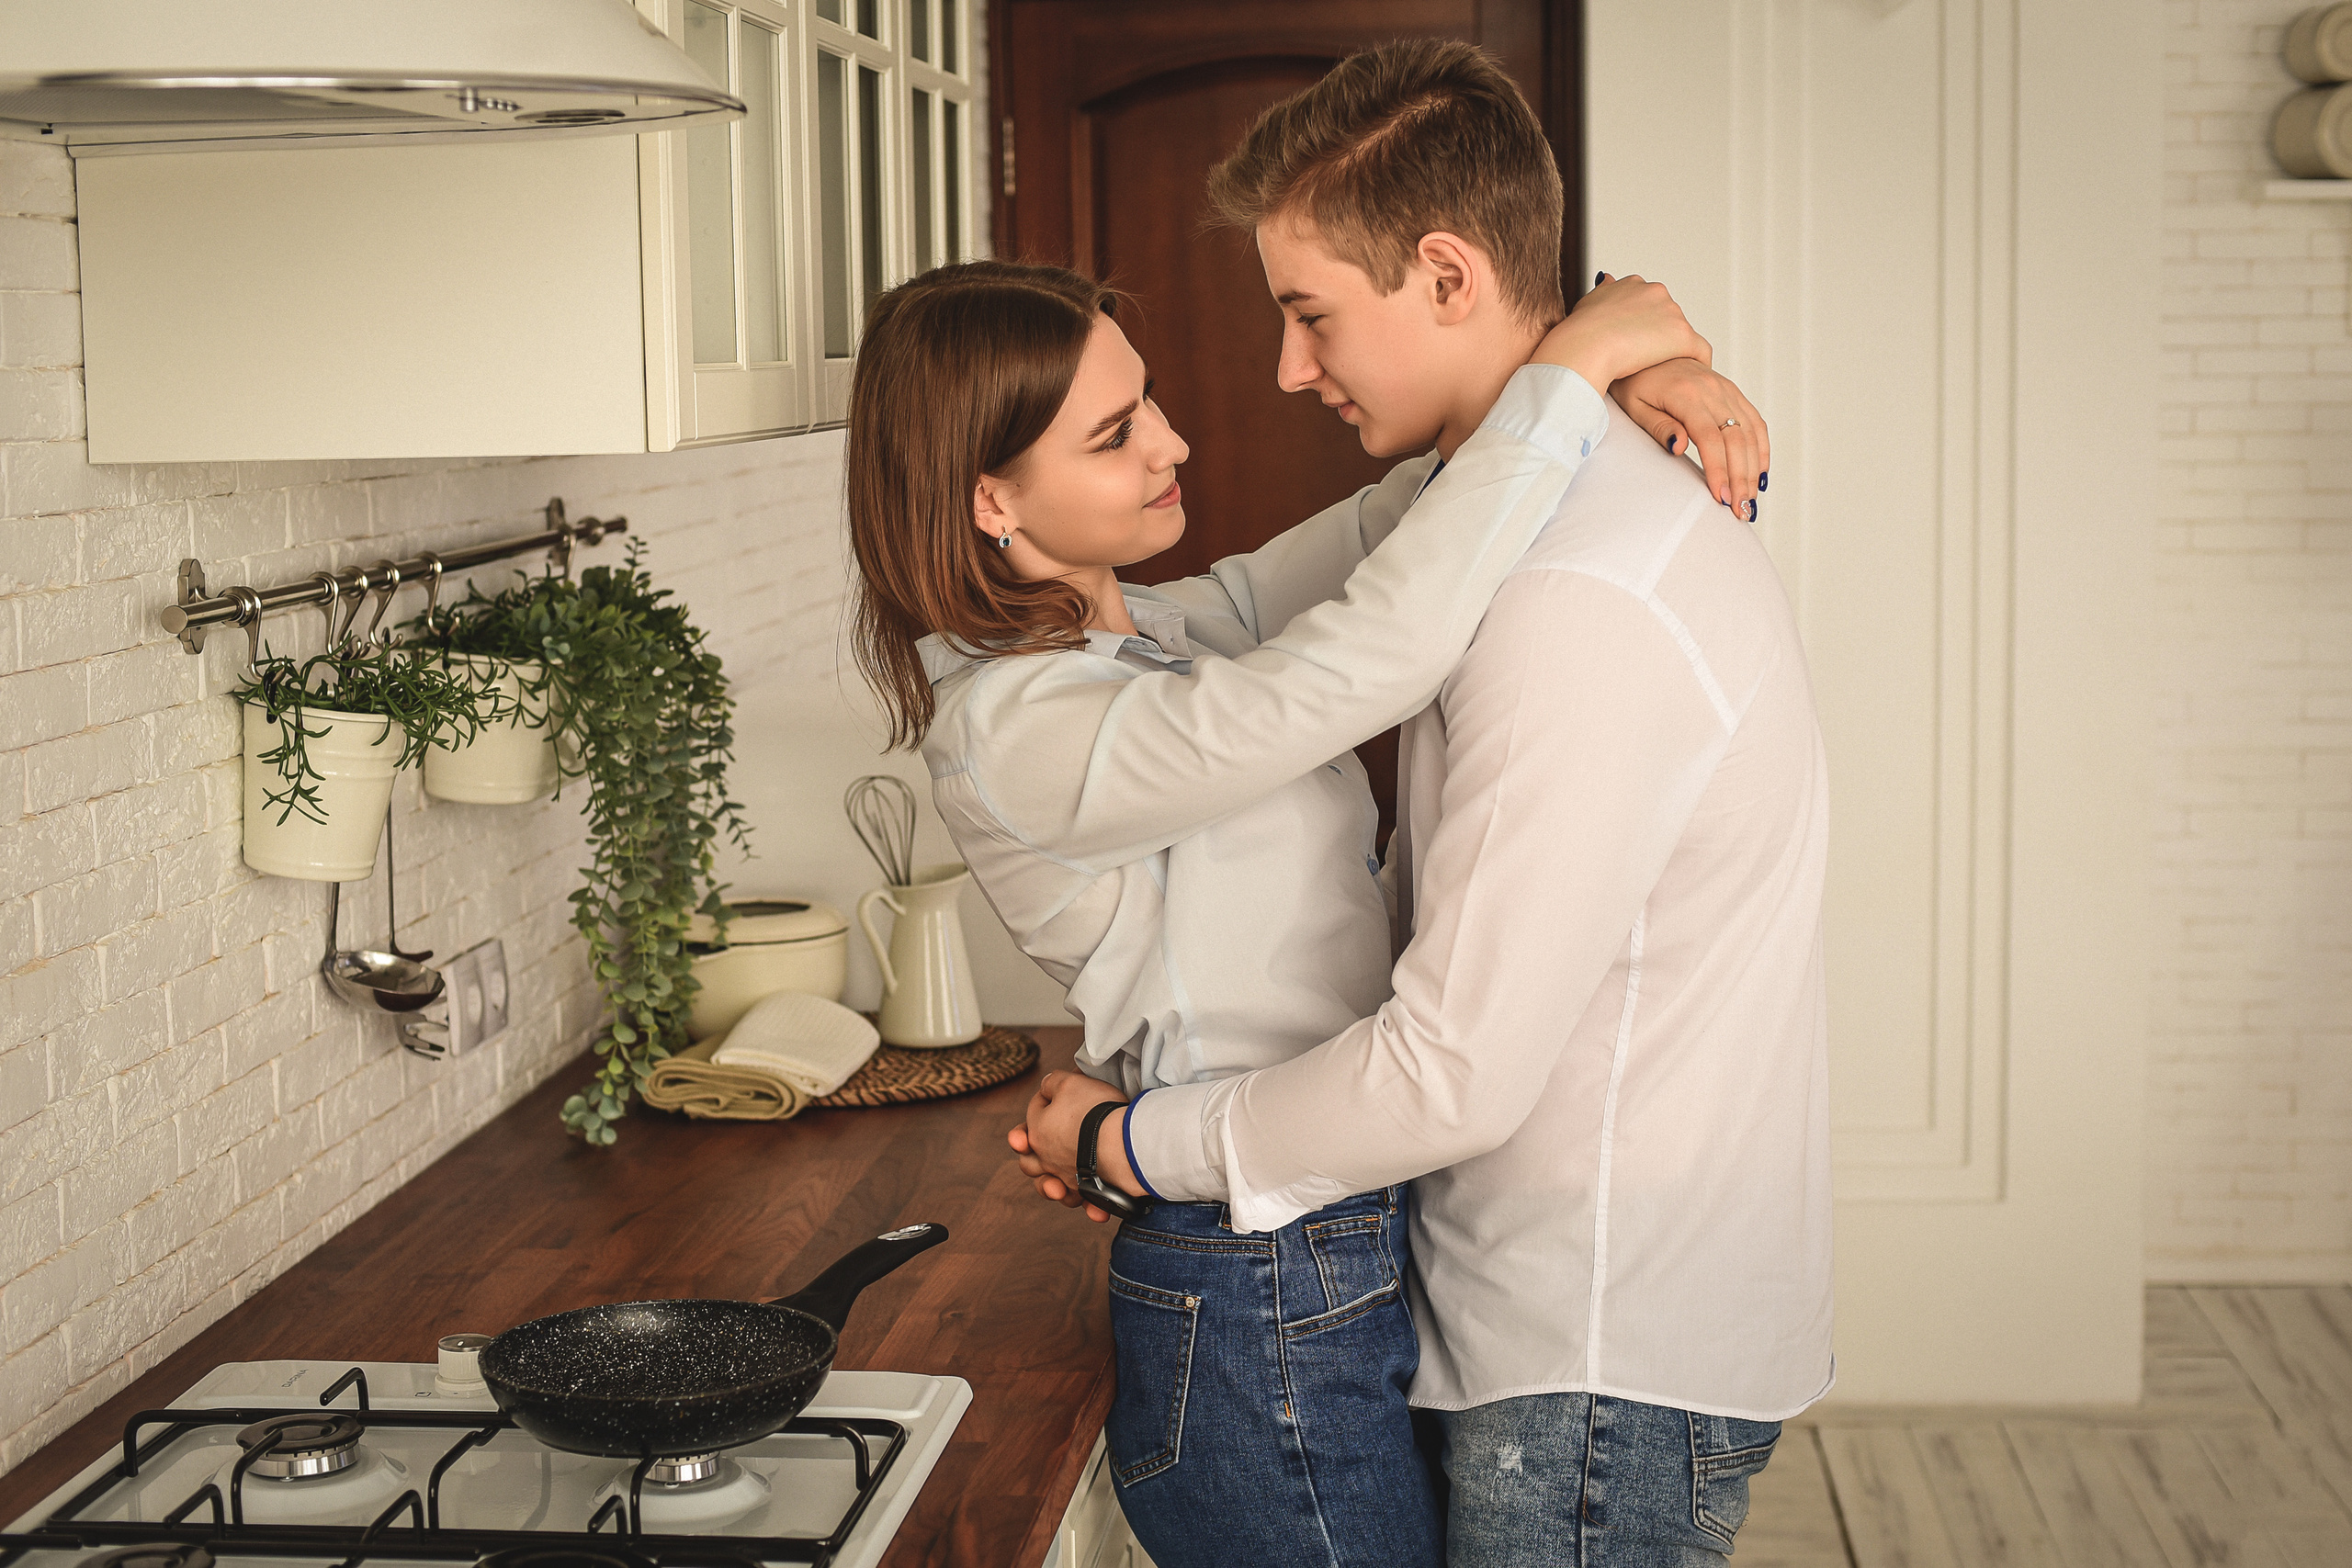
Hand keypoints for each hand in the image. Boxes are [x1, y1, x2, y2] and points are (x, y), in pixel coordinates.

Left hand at [1006, 1071, 1132, 1222]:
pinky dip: (1089, 1204)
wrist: (1122, 1141)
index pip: (1034, 1111)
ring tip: (1062, 1179)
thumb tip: (1047, 1085)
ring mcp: (1066, 1177)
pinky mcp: (1088, 1192)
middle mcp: (1047, 1158)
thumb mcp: (1070, 1082)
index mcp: (1038, 1131)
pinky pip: (1084, 1201)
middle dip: (1032, 1150)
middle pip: (1030, 1157)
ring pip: (1050, 1185)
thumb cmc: (1096, 1111)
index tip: (1063, 1090)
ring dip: (1052, 1185)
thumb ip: (1053, 1082)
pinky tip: (1096, 1205)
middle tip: (1046, 1140)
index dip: (1046, 1097)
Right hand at [1532, 272, 1709, 397]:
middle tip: (1645, 361)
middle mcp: (1655, 291)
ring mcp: (1671, 312)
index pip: (1648, 302)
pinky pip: (1700, 350)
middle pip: (1667, 316)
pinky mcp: (1682, 335)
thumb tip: (1606, 278)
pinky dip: (1698, 362)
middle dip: (1659, 336)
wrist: (1586, 346)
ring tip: (1662, 371)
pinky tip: (1689, 374)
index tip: (1633, 342)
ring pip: (1682, 333)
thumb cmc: (1580, 332)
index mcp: (1634, 285)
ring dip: (1674, 350)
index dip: (1641, 325)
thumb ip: (1602, 292)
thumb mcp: (1588, 302)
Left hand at [1612, 357, 1769, 516]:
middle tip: (1740, 511)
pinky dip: (1761, 448)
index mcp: (1687, 395)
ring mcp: (1726, 389)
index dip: (1719, 470)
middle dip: (1740, 479)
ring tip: (1750, 501)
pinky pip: (1754, 421)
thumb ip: (1659, 427)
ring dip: (1754, 469)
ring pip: (1751, 432)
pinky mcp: (1731, 392)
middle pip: (1736, 439)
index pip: (1710, 439)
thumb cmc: (1634, 381)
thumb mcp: (1635, 405)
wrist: (1647, 347)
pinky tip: (1760, 474)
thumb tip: (1679, 449)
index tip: (1721, 498)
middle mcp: (1713, 389)